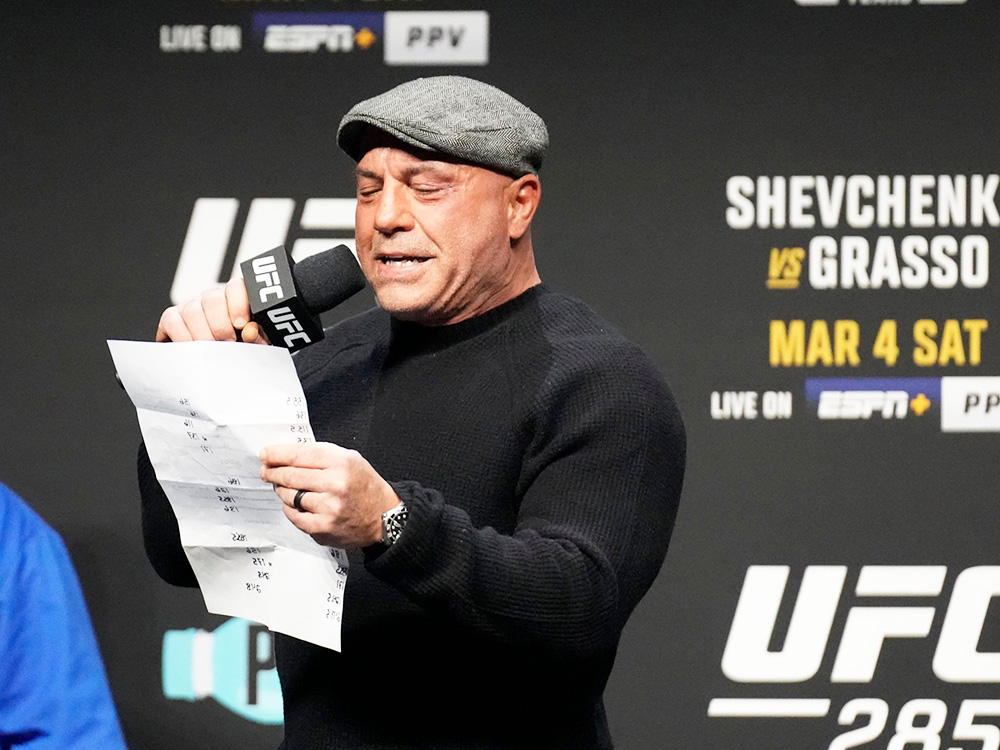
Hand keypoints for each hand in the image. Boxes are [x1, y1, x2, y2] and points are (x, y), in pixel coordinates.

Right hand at [155, 278, 268, 343]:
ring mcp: (191, 305)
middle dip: (220, 326)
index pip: (236, 287)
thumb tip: (250, 331)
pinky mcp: (172, 317)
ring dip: (203, 335)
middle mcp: (213, 298)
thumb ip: (259, 336)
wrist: (219, 361)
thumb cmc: (241, 348)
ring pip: (192, 311)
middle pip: (212, 299)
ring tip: (213, 350)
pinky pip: (173, 321)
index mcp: (237, 298)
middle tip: (228, 343)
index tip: (241, 325)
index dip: (238, 304)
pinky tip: (195, 348)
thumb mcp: (256, 343)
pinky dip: (183, 338)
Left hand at [260, 442, 400, 548]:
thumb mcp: (350, 459)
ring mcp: (328, 508)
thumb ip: (321, 455)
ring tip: (285, 487)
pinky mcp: (322, 528)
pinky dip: (290, 508)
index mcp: (342, 463)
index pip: (299, 455)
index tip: (266, 454)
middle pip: (290, 475)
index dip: (277, 454)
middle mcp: (335, 485)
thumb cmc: (365, 487)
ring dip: (282, 490)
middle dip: (273, 472)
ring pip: (289, 496)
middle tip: (266, 471)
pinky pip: (293, 515)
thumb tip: (286, 455)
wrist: (383, 518)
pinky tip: (296, 503)